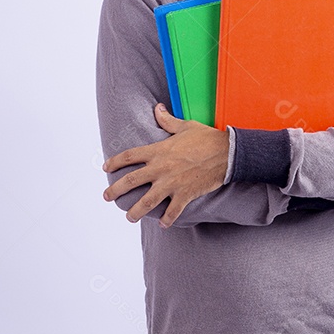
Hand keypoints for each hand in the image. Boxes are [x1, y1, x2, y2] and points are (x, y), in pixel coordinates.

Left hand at [102, 103, 228, 227]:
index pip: (129, 156)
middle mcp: (161, 168)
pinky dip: (167, 220)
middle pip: (130, 181)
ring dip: (135, 211)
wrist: (227, 153)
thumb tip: (158, 108)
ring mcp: (172, 183)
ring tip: (129, 217)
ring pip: (146, 201)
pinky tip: (162, 225)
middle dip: (115, 190)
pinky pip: (172, 211)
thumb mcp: (185, 126)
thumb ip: (167, 120)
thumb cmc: (207, 138)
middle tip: (107, 196)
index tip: (106, 167)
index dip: (114, 162)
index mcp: (158, 151)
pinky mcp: (185, 195)